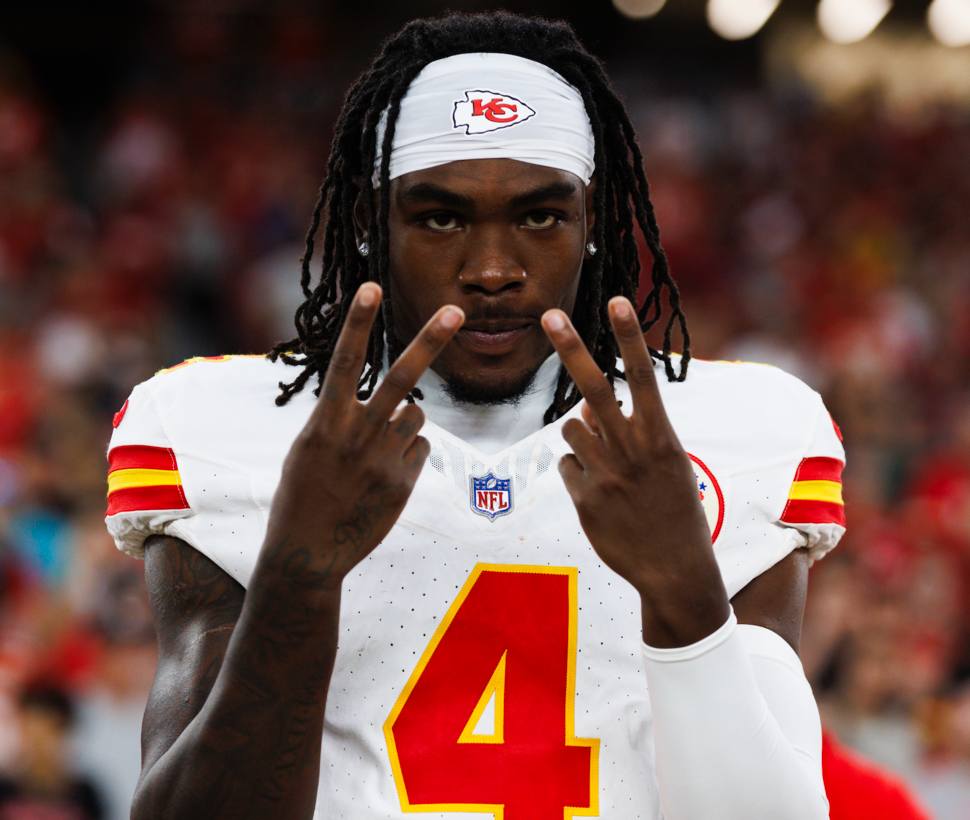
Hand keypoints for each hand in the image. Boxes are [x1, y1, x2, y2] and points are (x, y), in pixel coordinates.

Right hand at [263, 283, 463, 593]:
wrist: (308, 553)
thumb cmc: (302, 495)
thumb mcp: (308, 448)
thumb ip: (341, 419)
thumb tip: (391, 405)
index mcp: (325, 421)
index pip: (344, 361)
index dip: (358, 322)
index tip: (371, 286)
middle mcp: (356, 435)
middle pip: (401, 378)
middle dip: (430, 341)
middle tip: (456, 310)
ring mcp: (383, 460)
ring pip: (415, 417)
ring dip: (403, 424)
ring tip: (373, 455)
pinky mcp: (403, 483)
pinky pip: (420, 450)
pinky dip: (408, 455)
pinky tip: (383, 478)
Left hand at [541, 297, 729, 646]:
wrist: (675, 571)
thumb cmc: (675, 512)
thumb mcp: (668, 466)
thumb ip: (632, 432)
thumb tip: (588, 408)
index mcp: (662, 438)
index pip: (646, 376)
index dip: (629, 337)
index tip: (616, 301)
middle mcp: (633, 451)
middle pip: (594, 389)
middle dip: (571, 349)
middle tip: (549, 314)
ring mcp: (606, 475)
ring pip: (572, 429)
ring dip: (582, 438)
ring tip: (609, 468)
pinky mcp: (585, 500)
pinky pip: (566, 466)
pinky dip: (578, 474)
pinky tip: (601, 497)